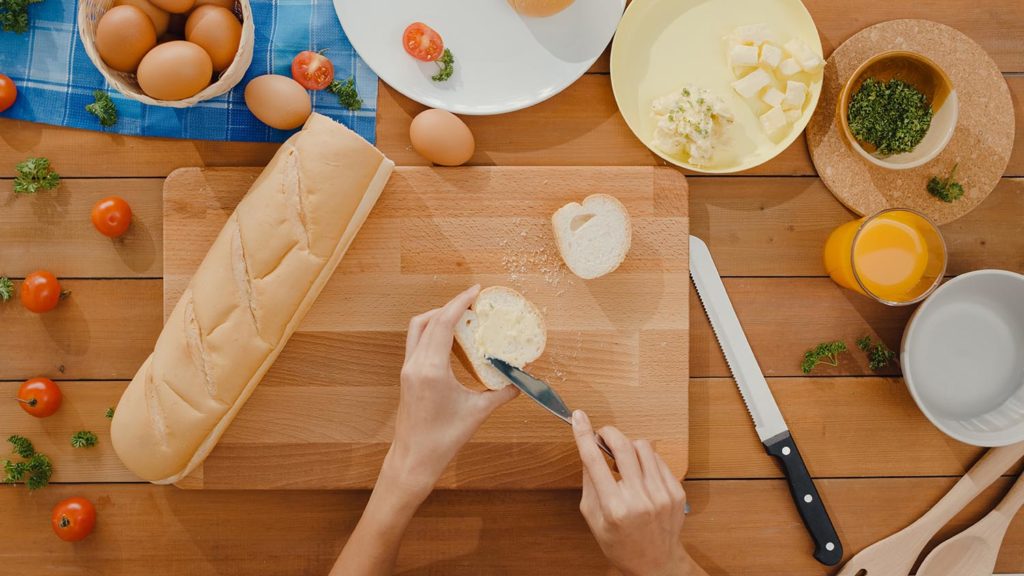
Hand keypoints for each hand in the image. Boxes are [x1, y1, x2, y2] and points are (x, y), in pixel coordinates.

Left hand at [384, 285, 518, 498]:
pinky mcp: (407, 376)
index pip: (442, 323)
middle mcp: (415, 364)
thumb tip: (522, 380)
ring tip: (462, 319)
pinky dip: (433, 334)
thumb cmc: (443, 439)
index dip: (458, 302)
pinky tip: (452, 342)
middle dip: (448, 307)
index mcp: (431, 369)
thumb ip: (502, 393)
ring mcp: (408, 369)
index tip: (475, 291)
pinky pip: (418, 343)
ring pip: (418, 330)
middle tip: (472, 304)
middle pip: (426, 320)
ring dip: (437, 318)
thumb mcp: (478, 413)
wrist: (414, 459)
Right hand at [572, 410, 700, 575]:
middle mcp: (640, 498)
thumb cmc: (619, 544)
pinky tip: (640, 473)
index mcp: (614, 507)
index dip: (583, 435)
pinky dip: (645, 459)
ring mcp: (661, 494)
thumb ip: (590, 483)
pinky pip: (658, 459)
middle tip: (602, 435)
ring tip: (623, 461)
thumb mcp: (593, 519)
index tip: (578, 417)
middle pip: (622, 446)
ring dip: (628, 446)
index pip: (594, 461)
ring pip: (642, 447)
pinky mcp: (676, 491)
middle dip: (608, 433)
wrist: (655, 563)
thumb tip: (589, 449)